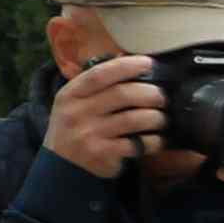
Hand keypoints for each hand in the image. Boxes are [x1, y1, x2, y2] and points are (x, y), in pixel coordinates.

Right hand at [42, 47, 165, 177]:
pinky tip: (157, 140)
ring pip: (133, 119)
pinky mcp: (102, 154)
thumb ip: (97, 83)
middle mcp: (77, 113)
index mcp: (71, 94)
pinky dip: (152, 141)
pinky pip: (136, 144)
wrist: (61, 166)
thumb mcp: (75, 102)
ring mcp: (88, 134)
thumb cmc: (75, 126)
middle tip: (162, 97)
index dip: (126, 66)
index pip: (100, 74)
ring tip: (162, 119)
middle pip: (122, 95)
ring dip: (155, 117)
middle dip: (150, 94)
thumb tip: (125, 56)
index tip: (148, 63)